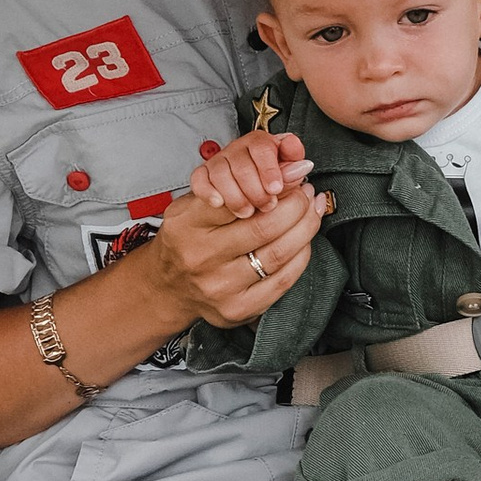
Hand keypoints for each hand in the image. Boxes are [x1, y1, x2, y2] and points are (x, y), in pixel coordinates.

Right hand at [147, 171, 327, 328]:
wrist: (168, 286)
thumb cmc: (188, 239)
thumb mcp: (192, 205)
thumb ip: (230, 186)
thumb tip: (286, 170)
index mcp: (187, 224)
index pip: (239, 197)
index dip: (275, 185)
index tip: (293, 176)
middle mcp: (201, 257)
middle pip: (265, 226)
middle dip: (296, 204)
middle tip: (306, 192)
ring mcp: (220, 286)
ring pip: (279, 253)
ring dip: (305, 228)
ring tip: (312, 211)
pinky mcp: (237, 309)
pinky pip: (283, 280)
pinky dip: (301, 256)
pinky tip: (304, 241)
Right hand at [189, 127, 310, 215]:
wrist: (234, 198)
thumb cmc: (262, 185)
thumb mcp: (281, 175)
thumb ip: (291, 170)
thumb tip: (303, 166)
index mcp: (259, 143)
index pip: (261, 146)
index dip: (269, 168)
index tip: (276, 188)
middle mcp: (236, 150)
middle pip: (242, 164)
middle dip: (257, 190)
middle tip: (268, 206)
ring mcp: (217, 163)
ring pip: (221, 173)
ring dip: (237, 196)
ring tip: (247, 212)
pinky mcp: (201, 177)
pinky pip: (199, 179)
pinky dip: (208, 191)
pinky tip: (219, 202)